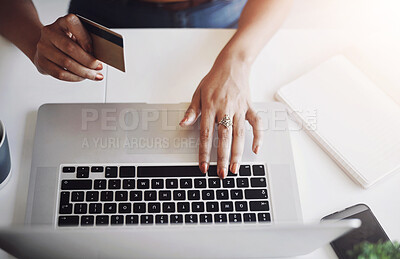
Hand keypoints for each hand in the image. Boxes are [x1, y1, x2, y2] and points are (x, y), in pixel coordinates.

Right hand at [33, 14, 102, 81]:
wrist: (47, 47)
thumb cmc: (67, 41)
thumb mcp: (77, 36)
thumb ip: (87, 42)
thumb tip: (97, 60)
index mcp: (61, 22)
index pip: (72, 23)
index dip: (84, 38)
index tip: (93, 50)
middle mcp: (49, 32)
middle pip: (70, 48)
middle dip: (88, 61)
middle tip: (98, 67)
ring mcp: (43, 47)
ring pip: (66, 63)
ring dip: (83, 72)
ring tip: (93, 75)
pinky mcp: (41, 61)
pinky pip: (59, 74)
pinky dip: (74, 78)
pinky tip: (82, 77)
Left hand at [180, 53, 262, 178]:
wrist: (232, 65)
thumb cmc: (214, 80)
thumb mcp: (198, 93)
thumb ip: (191, 111)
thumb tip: (183, 124)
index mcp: (210, 107)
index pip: (206, 134)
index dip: (204, 152)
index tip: (203, 166)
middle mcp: (225, 109)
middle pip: (224, 138)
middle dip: (223, 158)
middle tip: (222, 174)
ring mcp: (239, 109)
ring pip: (239, 135)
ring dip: (238, 153)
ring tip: (236, 169)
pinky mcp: (249, 107)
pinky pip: (256, 123)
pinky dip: (258, 136)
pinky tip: (256, 149)